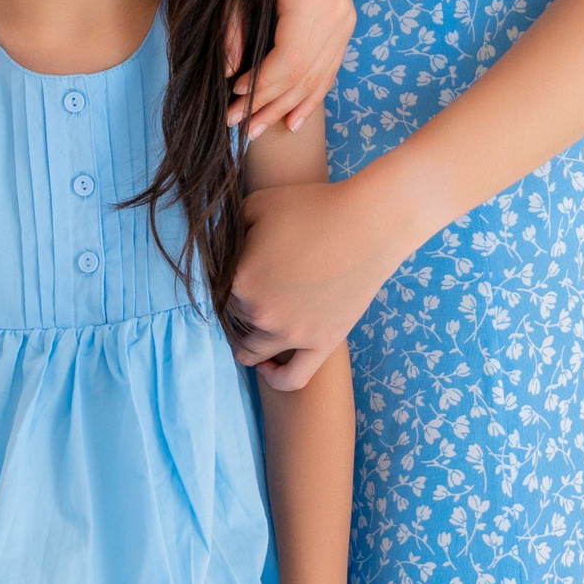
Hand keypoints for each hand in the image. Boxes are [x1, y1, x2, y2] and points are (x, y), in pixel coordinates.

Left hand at [232, 174, 407, 388]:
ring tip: (249, 329)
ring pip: (251, 351)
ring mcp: (291, 334)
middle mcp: (260, 313)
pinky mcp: (321, 344)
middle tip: (250, 287)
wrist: (368, 224)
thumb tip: (216, 245)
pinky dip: (274, 378)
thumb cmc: (312, 207)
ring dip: (246, 341)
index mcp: (240, 280)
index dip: (224, 276)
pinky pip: (291, 378)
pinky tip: (268, 367)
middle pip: (232, 317)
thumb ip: (227, 229)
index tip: (235, 267)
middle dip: (236, 304)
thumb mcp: (255, 204)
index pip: (215, 288)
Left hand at [233, 0, 354, 135]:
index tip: (233, 95)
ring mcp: (348, 18)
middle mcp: (338, 10)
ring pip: (319, 77)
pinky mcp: (348, 23)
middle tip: (237, 125)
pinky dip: (312, 96)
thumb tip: (230, 71)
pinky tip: (292, 120)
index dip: (262, 85)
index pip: (289, 61)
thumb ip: (233, 22)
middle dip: (269, 104)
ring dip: (287, 107)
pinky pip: (331, 69)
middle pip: (304, 74)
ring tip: (256, 130)